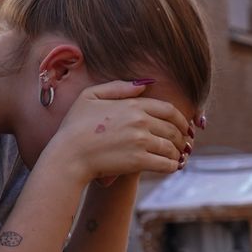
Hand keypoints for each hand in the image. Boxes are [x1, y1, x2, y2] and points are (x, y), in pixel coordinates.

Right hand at [47, 80, 190, 187]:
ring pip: (171, 147)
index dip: (181, 119)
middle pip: (173, 129)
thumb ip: (117, 87)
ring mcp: (140, 141)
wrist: (68, 155)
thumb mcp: (90, 96)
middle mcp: (140, 121)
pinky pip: (166, 164)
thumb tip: (143, 84)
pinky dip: (172, 166)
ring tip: (177, 157)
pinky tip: (172, 167)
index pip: (168, 109)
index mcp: (132, 105)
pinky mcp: (138, 161)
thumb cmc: (74, 126)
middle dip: (181, 137)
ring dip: (177, 153)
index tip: (184, 126)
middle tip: (183, 144)